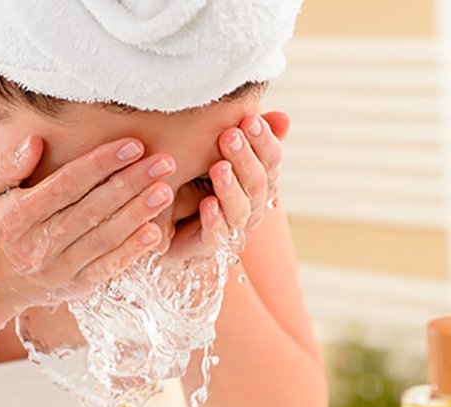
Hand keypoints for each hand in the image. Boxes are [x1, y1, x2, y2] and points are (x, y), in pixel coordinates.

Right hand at [0, 135, 176, 312]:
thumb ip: (8, 167)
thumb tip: (35, 142)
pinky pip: (107, 268)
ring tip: (166, 190)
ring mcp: (58, 270)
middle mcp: (38, 246)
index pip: (65, 186)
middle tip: (164, 162)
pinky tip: (155, 233)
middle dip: (131, 184)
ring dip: (138, 214)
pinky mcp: (74, 288)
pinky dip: (132, 252)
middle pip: (91, 210)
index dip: (100, 164)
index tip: (132, 144)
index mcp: (15, 218)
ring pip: (104, 239)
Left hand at [164, 111, 289, 262]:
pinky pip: (216, 234)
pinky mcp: (209, 245)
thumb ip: (245, 135)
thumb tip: (284, 117)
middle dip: (244, 159)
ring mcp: (232, 226)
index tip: (249, 120)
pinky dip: (214, 219)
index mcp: (258, 180)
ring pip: (240, 209)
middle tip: (230, 136)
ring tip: (218, 168)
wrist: (167, 223)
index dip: (264, 141)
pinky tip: (207, 203)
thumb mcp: (216, 151)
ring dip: (230, 187)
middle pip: (257, 183)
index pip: (271, 160)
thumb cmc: (196, 179)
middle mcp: (251, 205)